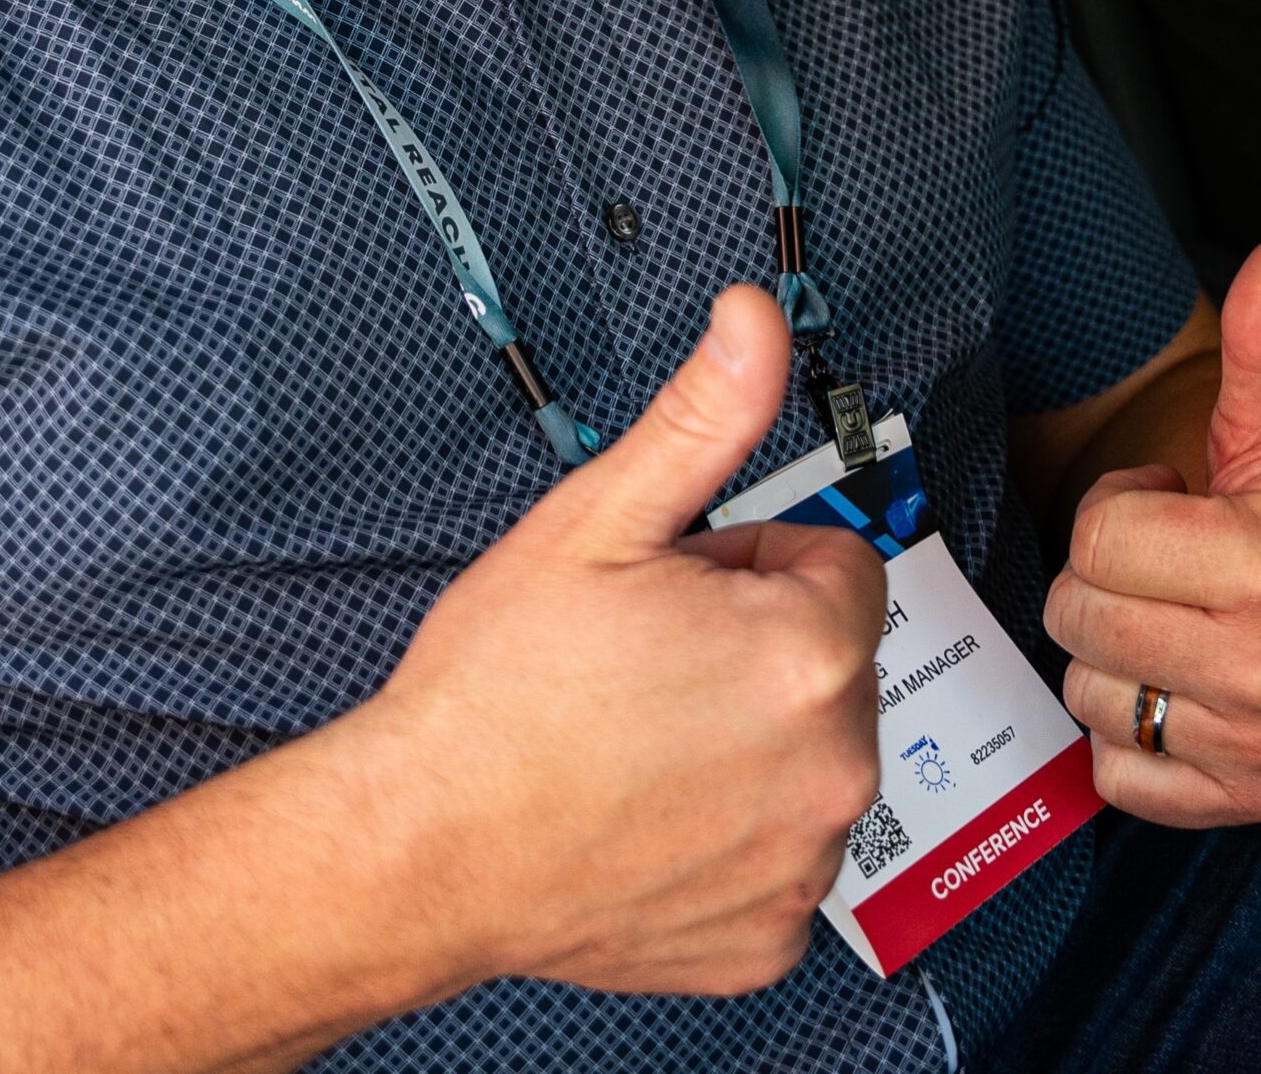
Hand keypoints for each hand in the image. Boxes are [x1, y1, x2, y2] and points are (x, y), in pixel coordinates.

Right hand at [365, 288, 886, 997]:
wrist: (421, 844)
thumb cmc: (499, 689)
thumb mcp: (600, 518)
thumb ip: (704, 415)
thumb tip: (755, 320)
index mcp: (807, 649)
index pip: (839, 562)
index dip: (749, 563)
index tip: (680, 590)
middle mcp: (832, 763)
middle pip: (830, 659)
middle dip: (755, 646)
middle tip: (648, 660)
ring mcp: (802, 862)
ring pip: (808, 754)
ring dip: (747, 738)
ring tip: (639, 737)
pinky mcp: (768, 939)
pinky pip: (779, 853)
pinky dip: (728, 833)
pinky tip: (647, 812)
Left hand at [1042, 236, 1260, 827]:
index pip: (1098, 540)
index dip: (1123, 509)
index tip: (1176, 504)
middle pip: (1078, 617)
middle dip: (1108, 578)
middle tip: (1176, 563)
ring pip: (1087, 695)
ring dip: (1116, 653)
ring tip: (1182, 618)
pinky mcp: (1250, 801)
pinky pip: (1117, 774)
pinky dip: (1130, 734)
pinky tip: (1181, 684)